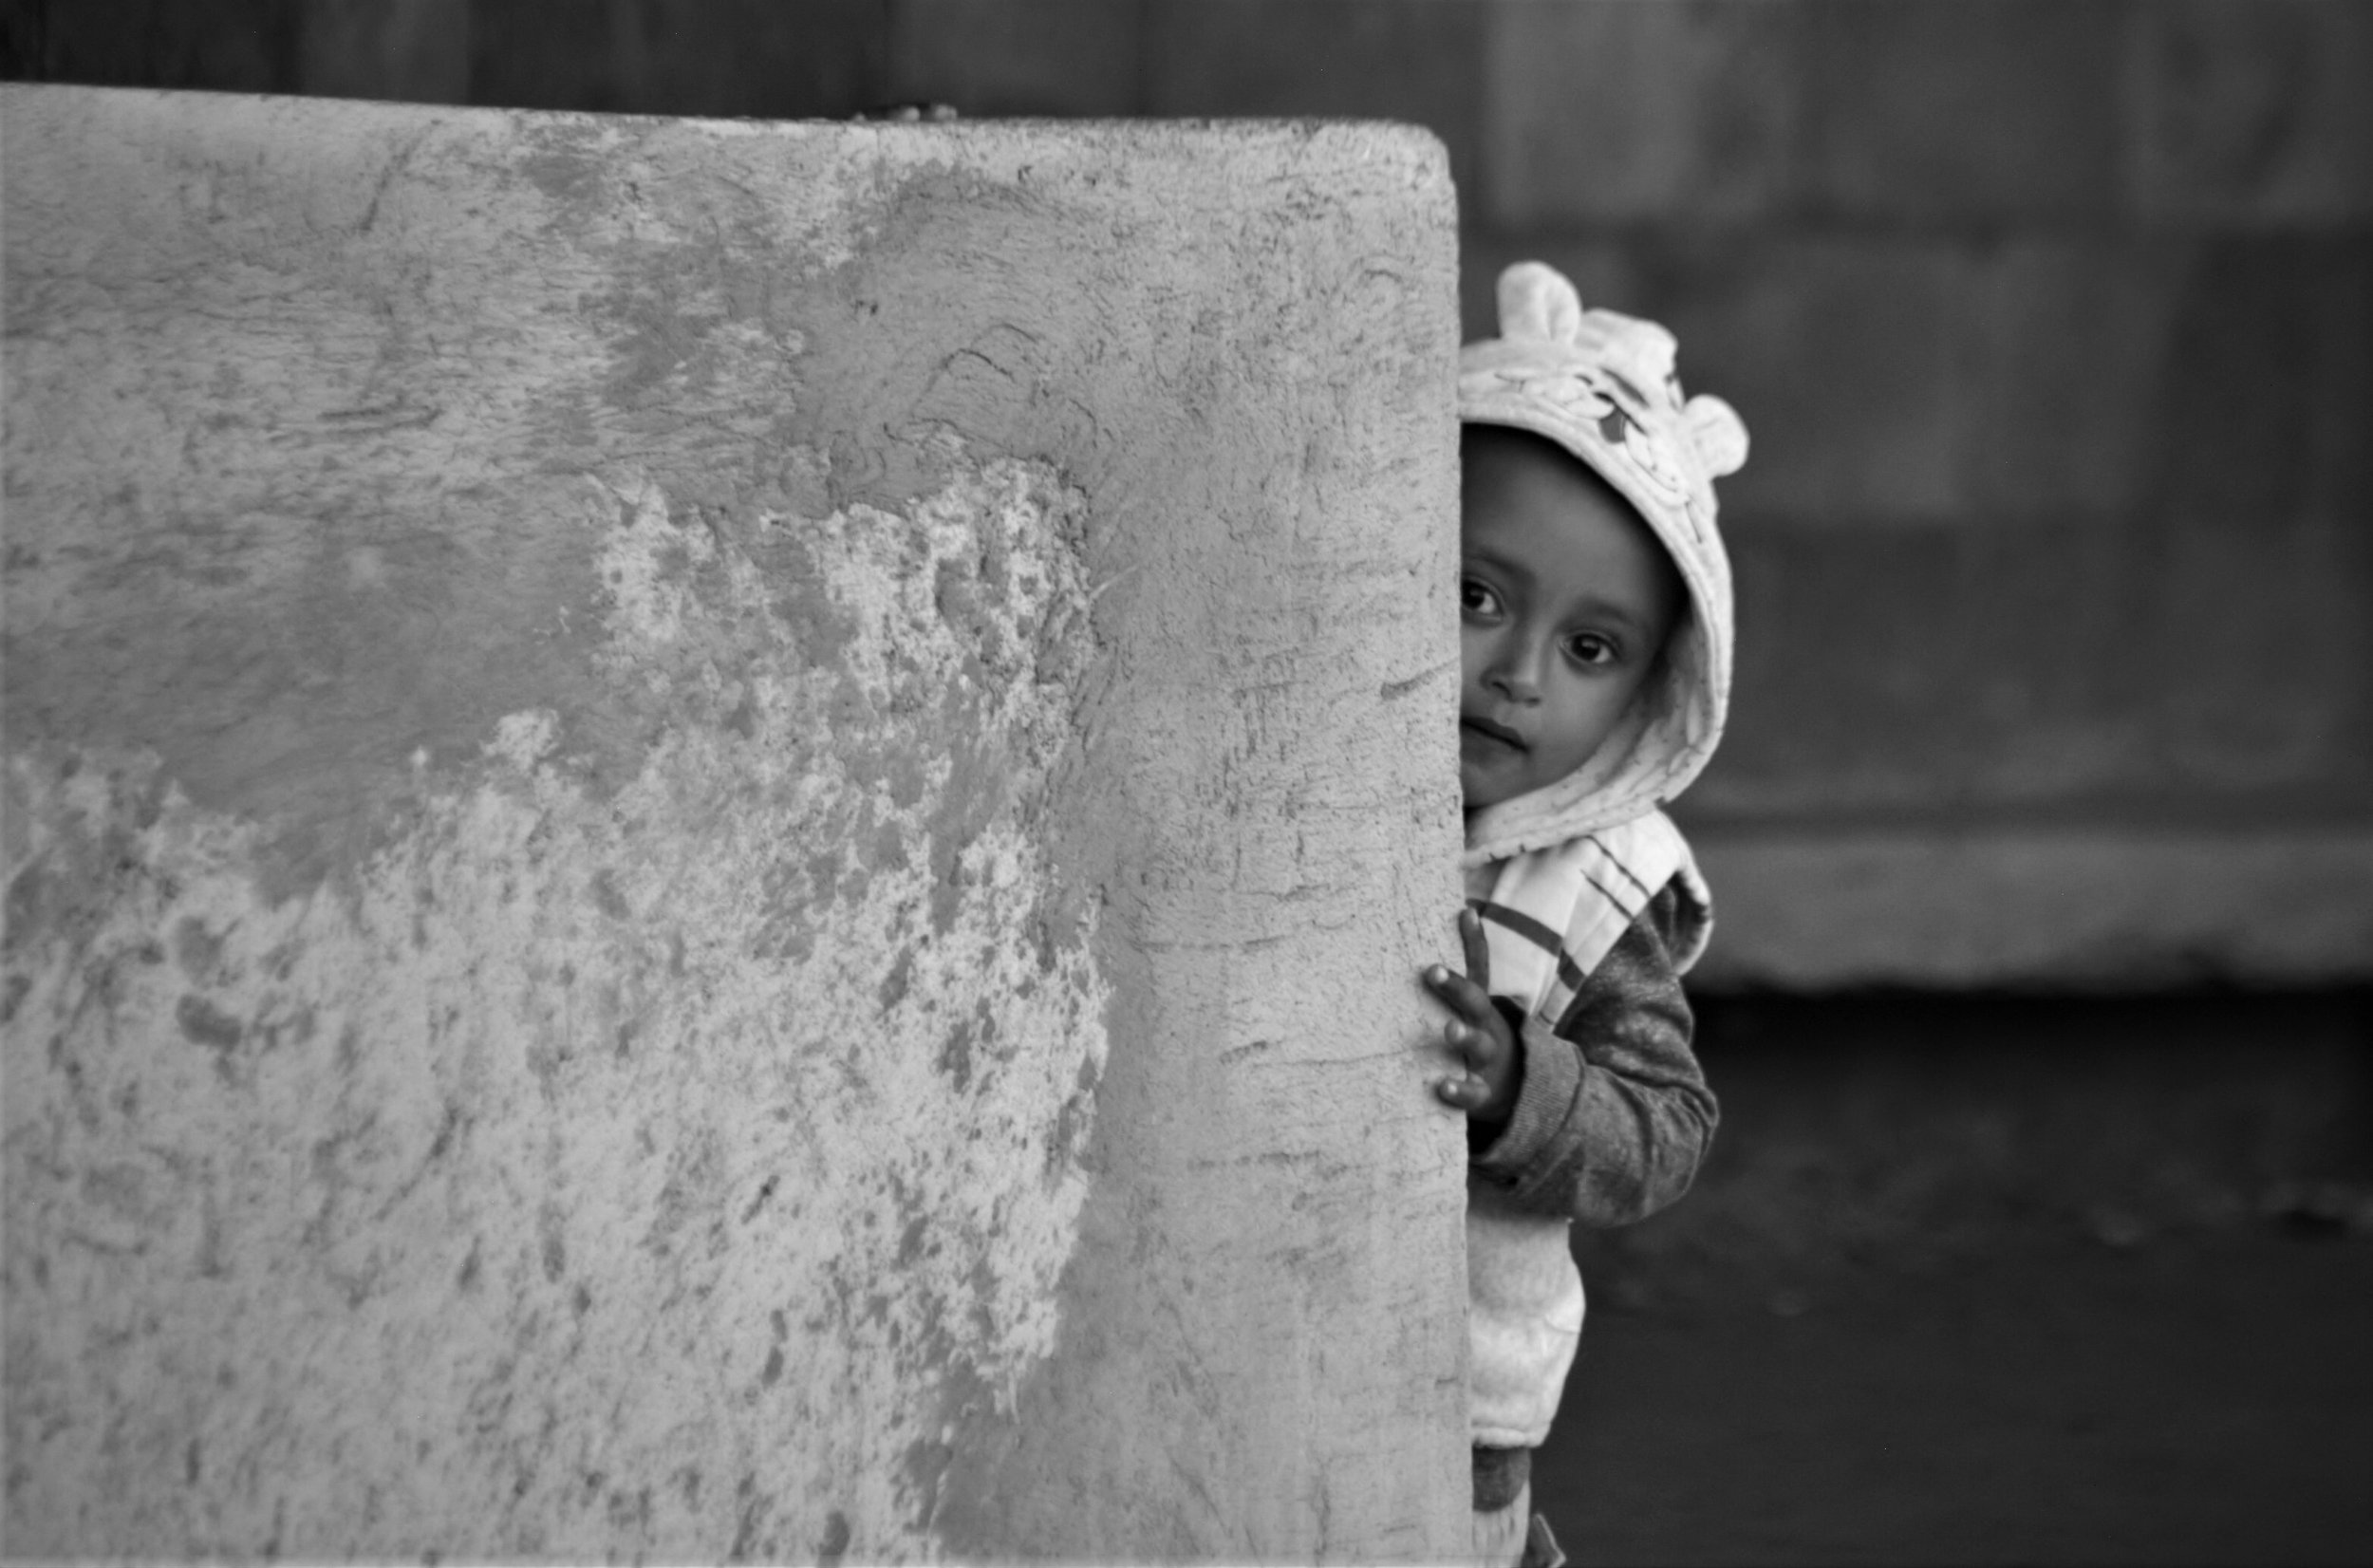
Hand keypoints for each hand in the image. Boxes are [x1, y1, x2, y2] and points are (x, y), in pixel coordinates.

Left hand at [1424, 908, 1518, 1125]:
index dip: (1473, 941)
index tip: (1463, 913)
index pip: (1479, 968)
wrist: (1513, 1088)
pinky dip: (1460, 1090)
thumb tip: (1466, 908)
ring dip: (1464, 1036)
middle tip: (1432, 971)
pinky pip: (1473, 1093)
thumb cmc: (1481, 1033)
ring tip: (1449, 1029)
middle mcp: (1485, 1026)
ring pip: (1478, 1045)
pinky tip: (1441, 1086)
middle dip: (1456, 987)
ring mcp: (1485, 1059)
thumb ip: (1472, 958)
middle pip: (1476, 1003)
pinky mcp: (1482, 1093)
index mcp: (1480, 1003)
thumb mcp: (1477, 1000)